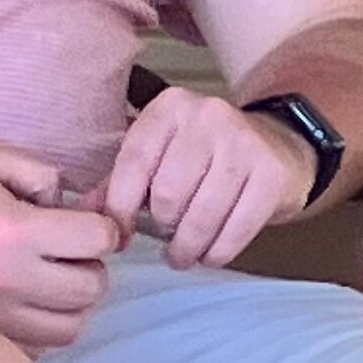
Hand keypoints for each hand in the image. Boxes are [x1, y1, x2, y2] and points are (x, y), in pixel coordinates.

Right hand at [0, 141, 118, 348]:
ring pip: (71, 327)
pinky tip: (24, 303)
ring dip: (72, 303)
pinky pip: (39, 349)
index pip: (97, 239)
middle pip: (92, 289)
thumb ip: (38, 173)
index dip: (103, 226)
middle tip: (69, 251)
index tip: (87, 222)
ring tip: (50, 280)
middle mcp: (10, 282)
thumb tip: (70, 203)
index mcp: (14, 231)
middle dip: (91, 266)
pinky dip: (43, 329)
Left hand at [103, 87, 313, 269]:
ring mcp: (244, 142)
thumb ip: (118, 184)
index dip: (120, 210)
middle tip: (167, 237)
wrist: (278, 146)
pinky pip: (235, 231)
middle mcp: (207, 116)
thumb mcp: (159, 156)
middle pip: (167, 196)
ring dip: (188, 249)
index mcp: (169, 108)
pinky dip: (218, 252)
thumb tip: (84, 217)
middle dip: (163, 228)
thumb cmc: (205, 157)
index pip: (133, 165)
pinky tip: (212, 253)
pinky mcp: (271, 173)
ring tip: (185, 254)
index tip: (121, 235)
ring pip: (201, 217)